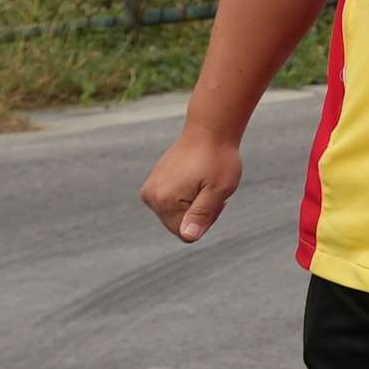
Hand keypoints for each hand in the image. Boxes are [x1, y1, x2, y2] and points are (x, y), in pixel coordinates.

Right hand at [141, 128, 243, 242]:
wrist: (209, 132)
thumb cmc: (218, 160)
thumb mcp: (218, 190)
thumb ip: (202, 215)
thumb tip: (188, 236)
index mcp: (165, 201)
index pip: (185, 233)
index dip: (205, 220)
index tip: (214, 198)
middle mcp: (151, 197)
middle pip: (178, 224)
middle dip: (199, 212)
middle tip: (211, 189)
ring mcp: (149, 189)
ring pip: (175, 214)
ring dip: (193, 203)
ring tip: (203, 182)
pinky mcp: (153, 183)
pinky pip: (171, 202)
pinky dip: (186, 195)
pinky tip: (195, 179)